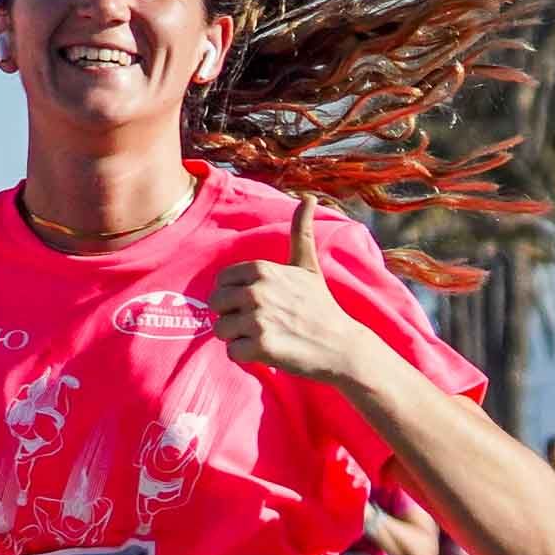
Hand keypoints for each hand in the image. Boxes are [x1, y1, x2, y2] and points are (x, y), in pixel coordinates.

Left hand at [208, 208, 394, 385]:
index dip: (234, 294)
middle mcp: (256, 291)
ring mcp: (257, 319)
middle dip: (231, 316)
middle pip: (215, 305)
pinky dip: (246, 356)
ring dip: (237, 337)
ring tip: (263, 335)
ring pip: (220, 330)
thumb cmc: (320, 305)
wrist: (340, 345)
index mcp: (261, 269)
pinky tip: (267, 350)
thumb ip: (301, 231)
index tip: (256, 302)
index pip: (221, 281)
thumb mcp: (308, 264)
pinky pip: (231, 353)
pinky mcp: (260, 347)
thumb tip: (308, 197)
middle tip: (259, 321)